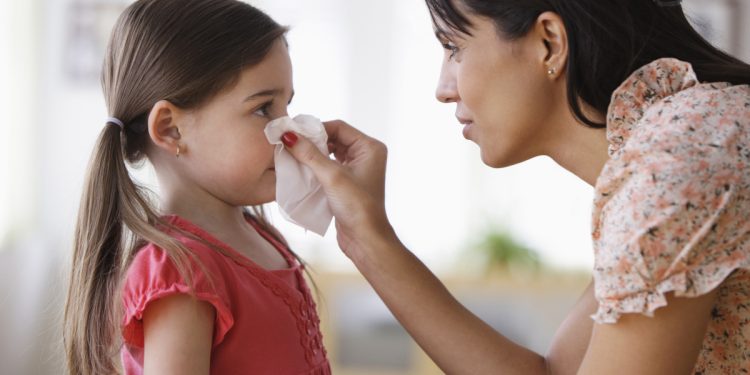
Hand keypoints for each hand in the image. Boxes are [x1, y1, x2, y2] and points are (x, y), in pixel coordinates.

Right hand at [282, 120, 396, 258]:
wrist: (365, 238)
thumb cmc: (357, 207)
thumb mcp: (331, 176)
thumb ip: (309, 154)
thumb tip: (288, 135)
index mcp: (370, 148)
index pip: (339, 127)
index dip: (316, 128)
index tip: (293, 132)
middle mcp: (366, 155)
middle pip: (334, 138)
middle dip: (313, 141)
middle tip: (290, 143)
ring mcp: (357, 169)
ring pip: (330, 153)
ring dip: (312, 154)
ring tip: (293, 155)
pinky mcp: (347, 183)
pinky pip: (329, 167)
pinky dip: (315, 166)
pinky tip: (301, 169)